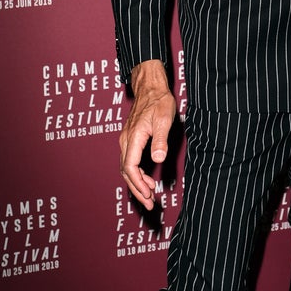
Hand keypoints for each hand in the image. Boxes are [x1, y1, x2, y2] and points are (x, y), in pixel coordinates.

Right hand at [119, 59, 175, 208]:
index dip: (138, 184)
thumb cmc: (158, 100)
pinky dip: (137, 173)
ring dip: (137, 183)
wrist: (150, 86)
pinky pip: (129, 161)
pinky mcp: (130, 139)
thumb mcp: (164, 118)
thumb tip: (157, 159)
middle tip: (149, 204)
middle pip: (126, 171)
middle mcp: (126, 140)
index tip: (148, 195)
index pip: (130, 167)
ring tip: (150, 194)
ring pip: (126, 167)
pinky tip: (147, 179)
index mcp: (133, 137)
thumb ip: (160, 139)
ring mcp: (126, 140)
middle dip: (136, 189)